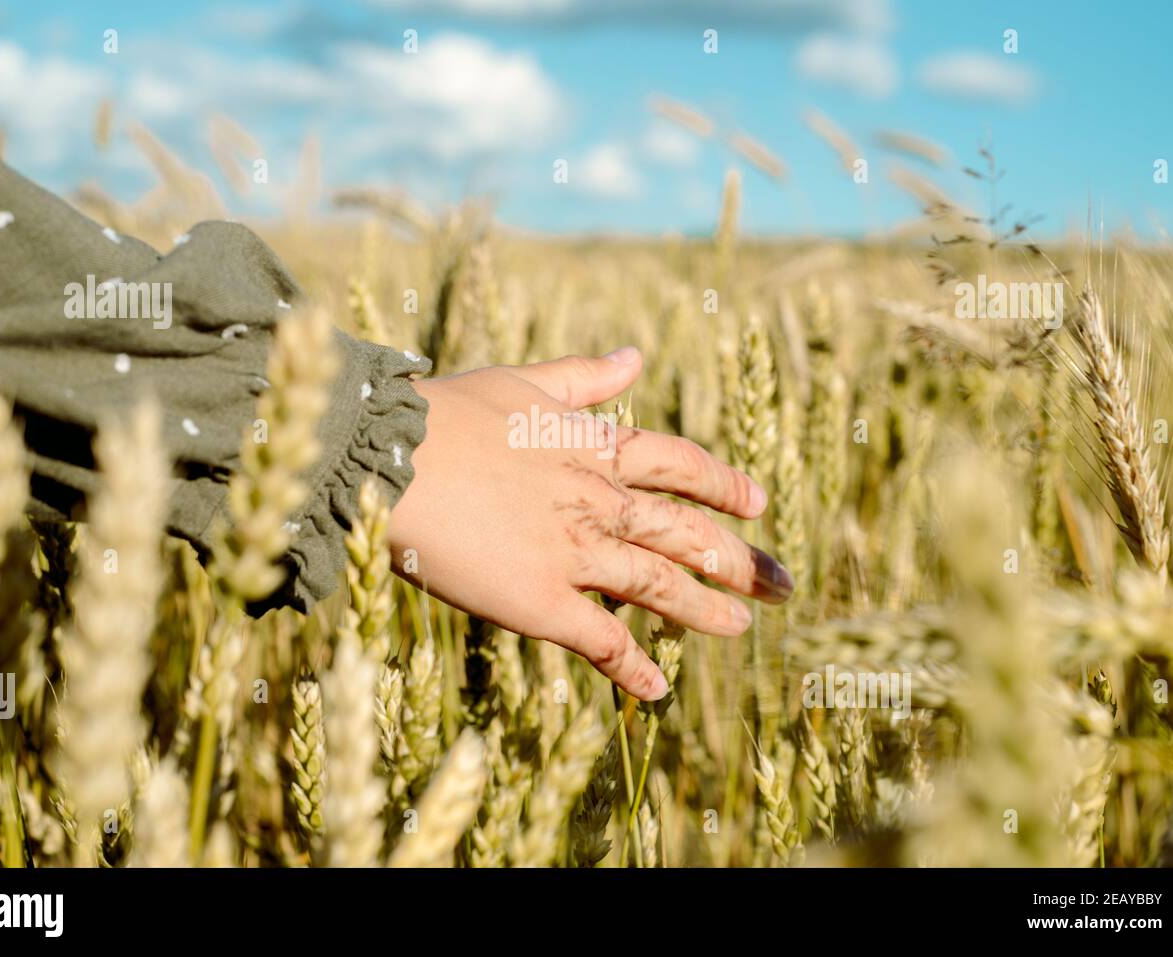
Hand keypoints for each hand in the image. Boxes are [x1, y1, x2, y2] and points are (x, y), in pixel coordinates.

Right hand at [388, 346, 792, 700]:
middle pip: (688, 534)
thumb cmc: (444, 414)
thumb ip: (584, 376)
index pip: (681, 466)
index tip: (757, 505)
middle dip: (741, 560)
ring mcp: (576, 554)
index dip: (724, 486)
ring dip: (706, 612)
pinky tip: (658, 689)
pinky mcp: (542, 603)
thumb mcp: (522, 381)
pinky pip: (603, 642)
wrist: (388, 457)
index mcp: (594, 447)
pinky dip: (634, 667)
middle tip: (783, 586)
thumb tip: (636, 356)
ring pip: (661, 588)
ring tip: (741, 629)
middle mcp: (599, 501)